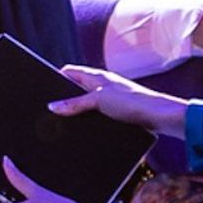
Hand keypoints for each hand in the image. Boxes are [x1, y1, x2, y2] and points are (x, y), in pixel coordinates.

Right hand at [45, 62, 190, 136]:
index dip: (57, 78)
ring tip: (64, 124)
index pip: (70, 72)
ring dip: (78, 112)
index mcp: (96, 76)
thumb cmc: (131, 102)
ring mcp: (110, 100)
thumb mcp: (98, 101)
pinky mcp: (117, 113)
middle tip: (50, 111)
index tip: (44, 89)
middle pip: (77, 89)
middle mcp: (102, 86)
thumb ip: (75, 104)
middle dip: (65, 99)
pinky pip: (96, 115)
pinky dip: (89, 120)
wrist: (159, 116)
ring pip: (87, 104)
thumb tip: (52, 106)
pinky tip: (84, 130)